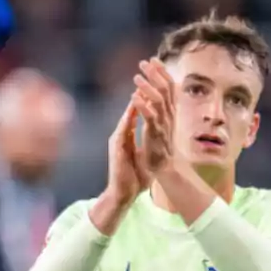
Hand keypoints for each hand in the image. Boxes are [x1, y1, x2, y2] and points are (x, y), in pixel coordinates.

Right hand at [90, 97, 147, 234]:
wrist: (123, 194)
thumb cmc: (134, 177)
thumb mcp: (142, 155)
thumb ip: (144, 142)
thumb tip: (152, 133)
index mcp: (127, 136)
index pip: (136, 113)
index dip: (145, 98)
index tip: (153, 84)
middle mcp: (121, 134)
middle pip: (130, 110)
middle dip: (138, 93)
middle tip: (145, 77)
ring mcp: (118, 140)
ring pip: (126, 116)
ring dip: (133, 101)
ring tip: (139, 86)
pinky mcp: (117, 147)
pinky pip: (123, 128)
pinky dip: (128, 117)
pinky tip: (132, 107)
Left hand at [132, 58, 175, 175]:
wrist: (163, 168)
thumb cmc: (160, 146)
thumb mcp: (160, 123)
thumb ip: (157, 108)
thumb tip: (150, 92)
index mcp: (170, 111)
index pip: (170, 87)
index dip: (162, 72)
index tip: (153, 59)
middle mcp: (169, 115)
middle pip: (165, 89)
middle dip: (155, 74)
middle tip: (143, 62)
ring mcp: (163, 124)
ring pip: (158, 100)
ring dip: (147, 87)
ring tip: (136, 77)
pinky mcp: (155, 134)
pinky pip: (150, 116)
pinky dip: (143, 105)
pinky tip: (133, 97)